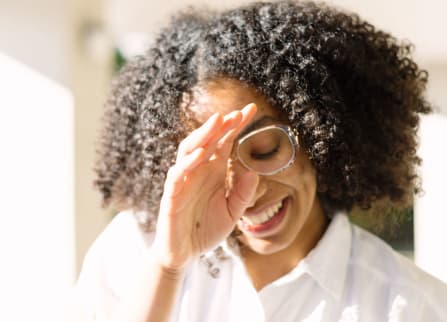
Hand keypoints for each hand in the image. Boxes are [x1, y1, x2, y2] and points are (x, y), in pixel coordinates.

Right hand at [151, 103, 257, 269]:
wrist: (184, 253)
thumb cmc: (206, 229)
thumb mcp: (233, 213)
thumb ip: (243, 194)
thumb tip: (254, 173)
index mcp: (214, 171)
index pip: (225, 142)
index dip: (236, 126)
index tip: (252, 109)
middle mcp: (198, 171)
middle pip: (208, 140)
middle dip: (221, 125)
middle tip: (237, 112)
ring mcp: (183, 181)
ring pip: (189, 150)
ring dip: (203, 135)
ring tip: (218, 121)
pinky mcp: (172, 196)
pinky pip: (177, 175)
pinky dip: (187, 163)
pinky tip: (200, 154)